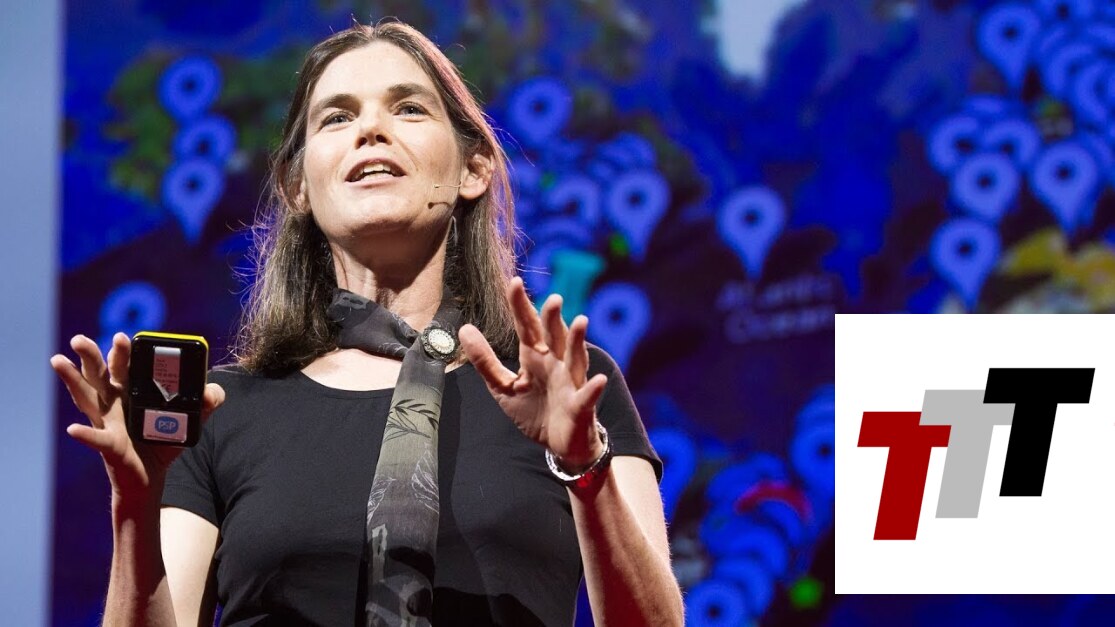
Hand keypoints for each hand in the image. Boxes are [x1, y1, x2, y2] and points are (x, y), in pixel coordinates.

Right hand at [50, 333, 224, 499]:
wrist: (152, 477)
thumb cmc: (164, 441)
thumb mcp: (191, 418)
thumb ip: (207, 401)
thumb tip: (211, 390)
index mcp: (132, 390)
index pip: (125, 365)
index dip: (123, 351)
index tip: (123, 337)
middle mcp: (114, 402)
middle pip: (99, 373)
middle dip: (89, 355)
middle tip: (79, 339)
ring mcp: (108, 423)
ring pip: (86, 397)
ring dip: (72, 379)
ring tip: (57, 360)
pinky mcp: (111, 446)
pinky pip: (97, 439)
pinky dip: (85, 434)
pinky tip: (74, 429)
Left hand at [459, 277, 606, 469]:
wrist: (559, 445)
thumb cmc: (535, 412)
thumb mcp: (504, 387)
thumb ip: (485, 360)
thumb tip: (464, 329)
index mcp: (536, 357)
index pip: (528, 326)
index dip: (521, 305)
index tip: (514, 282)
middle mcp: (556, 364)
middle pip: (555, 336)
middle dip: (554, 318)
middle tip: (553, 298)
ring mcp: (571, 383)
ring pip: (576, 358)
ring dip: (577, 341)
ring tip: (580, 322)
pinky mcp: (581, 406)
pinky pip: (587, 396)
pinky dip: (593, 388)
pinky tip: (597, 380)